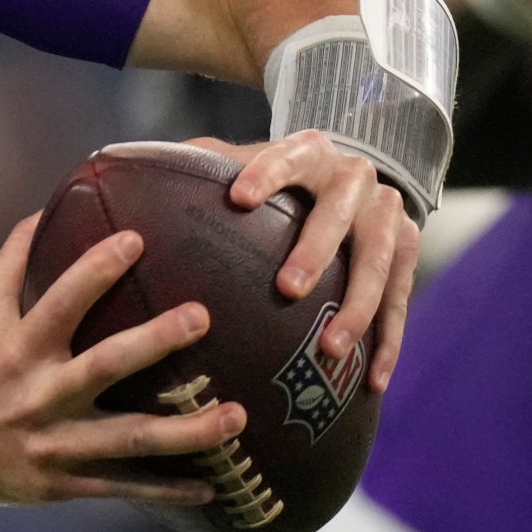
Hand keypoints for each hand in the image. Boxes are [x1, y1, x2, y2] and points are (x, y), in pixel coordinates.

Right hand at [0, 214, 238, 508]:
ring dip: (186, 431)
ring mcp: (53, 444)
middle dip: (153, 343)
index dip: (95, 270)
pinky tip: (213, 487)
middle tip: (202, 317)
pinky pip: (123, 487)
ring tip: (237, 416)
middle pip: (102, 367)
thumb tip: (50, 206)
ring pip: (127, 439)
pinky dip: (168, 489)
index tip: (137, 239)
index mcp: (18, 347)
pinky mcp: (63, 483)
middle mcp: (38, 395)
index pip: (59, 303)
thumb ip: (16, 260)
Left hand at [190, 131, 418, 392]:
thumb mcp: (233, 163)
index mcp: (309, 152)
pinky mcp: (406, 251)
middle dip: (315, 251)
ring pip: (378, 261)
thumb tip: (125, 168)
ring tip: (330, 347)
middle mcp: (354, 177)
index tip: (241, 200)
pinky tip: (373, 380)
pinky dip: (389, 340)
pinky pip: (400, 300)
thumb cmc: (266, 180)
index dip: (267, 175)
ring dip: (356, 305)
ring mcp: (387, 214)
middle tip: (287, 289)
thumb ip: (194, 165)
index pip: (287, 157)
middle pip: (339, 213)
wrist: (341, 178)